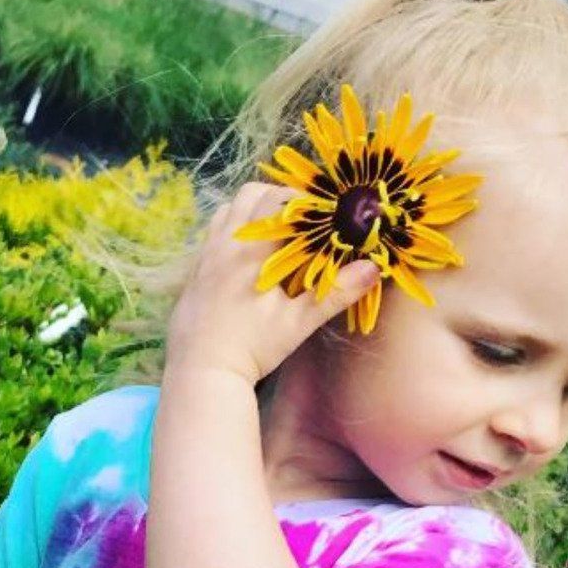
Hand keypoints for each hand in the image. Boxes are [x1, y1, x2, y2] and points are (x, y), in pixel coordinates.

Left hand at [165, 180, 380, 387]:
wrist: (201, 372)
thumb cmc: (252, 347)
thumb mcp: (298, 323)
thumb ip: (335, 293)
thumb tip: (373, 268)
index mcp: (251, 249)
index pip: (276, 200)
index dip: (301, 201)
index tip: (319, 215)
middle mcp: (224, 243)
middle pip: (250, 195)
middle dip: (277, 199)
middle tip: (299, 223)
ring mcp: (204, 255)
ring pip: (228, 211)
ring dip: (252, 212)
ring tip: (274, 235)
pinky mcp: (194, 271)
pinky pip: (212, 234)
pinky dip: (232, 232)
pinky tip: (247, 257)